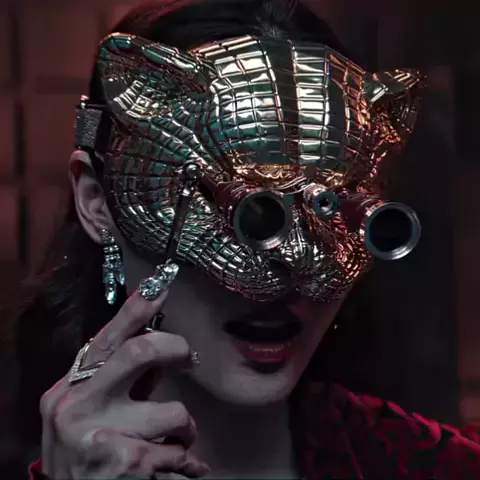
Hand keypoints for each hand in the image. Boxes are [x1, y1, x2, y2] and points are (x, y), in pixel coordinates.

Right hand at [39, 287, 208, 478]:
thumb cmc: (86, 454)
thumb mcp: (93, 412)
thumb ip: (122, 381)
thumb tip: (162, 350)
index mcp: (69, 388)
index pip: (107, 339)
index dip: (136, 310)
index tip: (161, 286)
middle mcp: (77, 405)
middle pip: (139, 352)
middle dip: (175, 348)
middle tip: (189, 357)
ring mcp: (98, 434)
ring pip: (174, 412)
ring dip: (186, 429)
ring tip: (177, 441)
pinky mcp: (123, 463)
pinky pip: (179, 452)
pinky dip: (187, 462)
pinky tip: (179, 470)